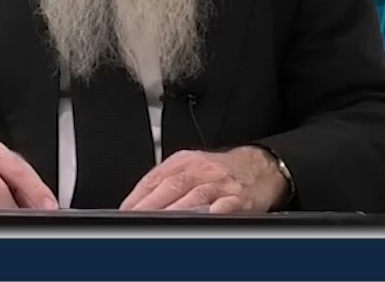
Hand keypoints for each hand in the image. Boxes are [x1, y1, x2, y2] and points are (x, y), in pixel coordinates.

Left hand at [119, 146, 288, 213]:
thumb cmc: (220, 171)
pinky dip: (211, 214)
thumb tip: (136, 202)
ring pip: (194, 197)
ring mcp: (220, 185)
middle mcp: (201, 170)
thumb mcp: (191, 165)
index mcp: (185, 161)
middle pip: (172, 186)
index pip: (155, 177)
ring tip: (160, 222)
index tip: (125, 210)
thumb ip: (165, 180)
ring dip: (175, 211)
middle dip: (151, 205)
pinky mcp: (238, 200)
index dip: (138, 195)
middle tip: (137, 218)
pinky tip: (200, 221)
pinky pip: (223, 207)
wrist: (259, 168)